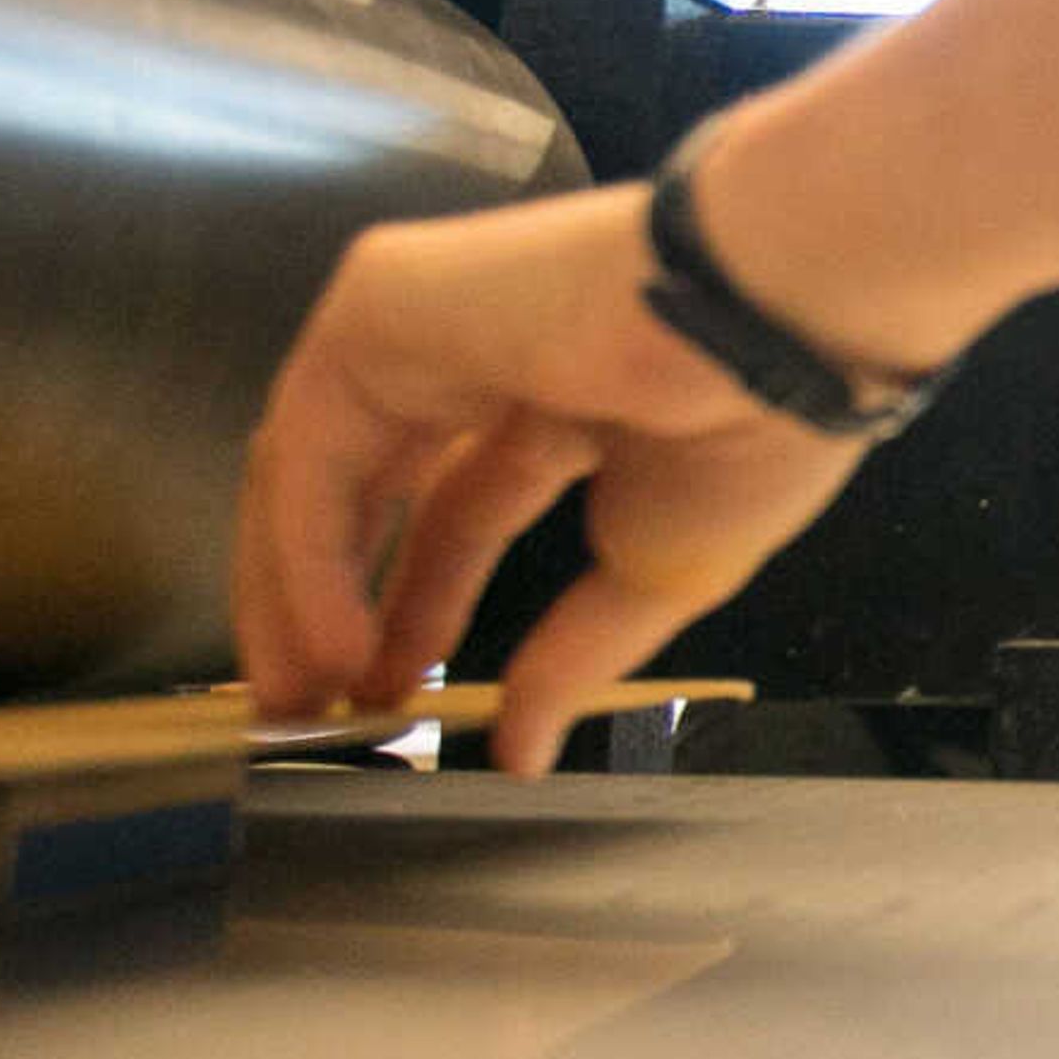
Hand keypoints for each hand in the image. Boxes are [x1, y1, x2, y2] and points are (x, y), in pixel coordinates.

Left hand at [234, 185, 872, 774]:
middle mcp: (481, 358)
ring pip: (314, 464)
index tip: (380, 705)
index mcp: (561, 403)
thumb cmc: (749, 434)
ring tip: (300, 698)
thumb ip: (571, 660)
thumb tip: (525, 759)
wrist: (765, 325)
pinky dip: (308, 552)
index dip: (411, 612)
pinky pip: (316, 441)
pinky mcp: (378, 299)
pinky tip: (335, 643)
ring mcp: (425, 321)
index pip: (453, 512)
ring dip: (293, 589)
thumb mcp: (658, 575)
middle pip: (362, 490)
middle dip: (325, 605)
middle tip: (305, 712)